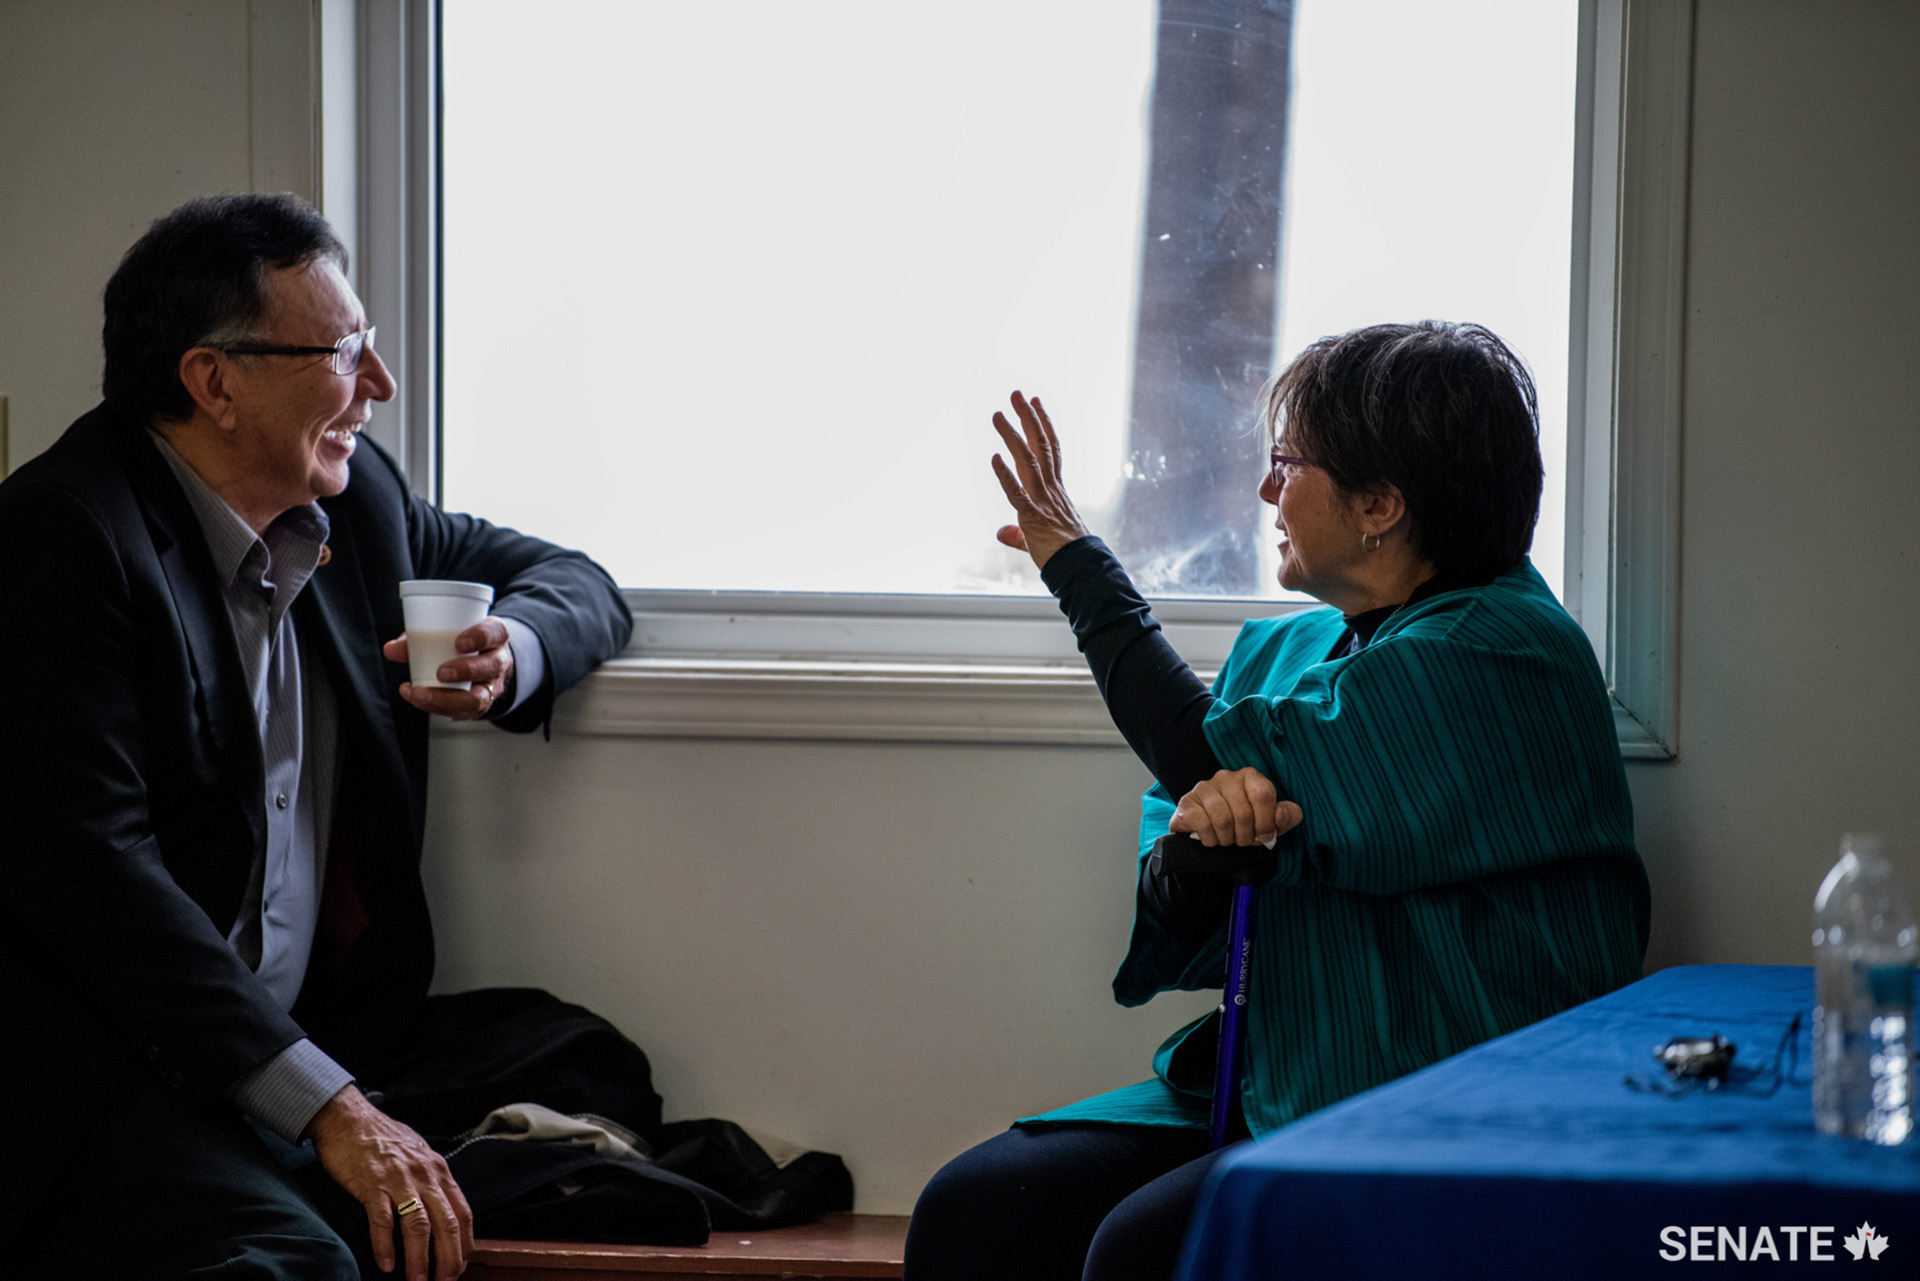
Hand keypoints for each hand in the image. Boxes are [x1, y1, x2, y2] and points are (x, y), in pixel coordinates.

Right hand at [306, 1085, 471, 1279]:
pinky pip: (382, 1221)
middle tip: (447, 1280)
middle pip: (445, 1222)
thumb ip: (431, 1178)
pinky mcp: (371, 1184)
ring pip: (417, 1226)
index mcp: (438, 1170)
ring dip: (419, 1258)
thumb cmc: (382, 1138)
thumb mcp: (418, 1154)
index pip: (462, 1211)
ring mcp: (398, 1179)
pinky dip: (385, 1246)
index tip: (462, 1263)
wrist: (348, 1118)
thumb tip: (442, 1205)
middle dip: (449, 1257)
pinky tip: (386, 1264)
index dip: (465, 1241)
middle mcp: (423, 1175)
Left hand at [384, 618, 513, 719]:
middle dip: (466, 670)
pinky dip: (435, 707)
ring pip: (479, 697)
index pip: (497, 633)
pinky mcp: (478, 706)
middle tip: (441, 673)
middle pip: (492, 666)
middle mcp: (498, 661)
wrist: (483, 663)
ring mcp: (491, 686)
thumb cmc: (461, 643)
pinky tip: (416, 698)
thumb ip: (420, 638)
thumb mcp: (446, 633)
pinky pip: (461, 712)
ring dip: (447, 699)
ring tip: (420, 694)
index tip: (459, 642)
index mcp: (494, 636)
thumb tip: (391, 649)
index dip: (481, 637)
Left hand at [990, 390, 1089, 569]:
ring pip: (1028, 460)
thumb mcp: (1036, 539)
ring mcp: (1043, 500)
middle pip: (1041, 445)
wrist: (1079, 569)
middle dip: (1028, 418)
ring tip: (998, 415)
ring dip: (1012, 436)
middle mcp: (1051, 489)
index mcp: (1055, 490)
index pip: (1051, 449)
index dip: (1043, 424)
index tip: (1035, 403)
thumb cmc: (1063, 553)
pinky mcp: (1032, 516)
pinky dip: (1005, 474)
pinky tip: (994, 458)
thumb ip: (1017, 533)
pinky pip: (1017, 492)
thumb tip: (1002, 533)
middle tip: (1017, 394)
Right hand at [1170, 767, 1303, 847]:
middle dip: (1246, 835)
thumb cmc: (1245, 825)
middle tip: (1242, 840)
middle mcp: (1226, 777)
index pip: (1263, 794)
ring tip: (1227, 839)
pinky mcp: (1187, 802)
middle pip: (1243, 812)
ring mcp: (1204, 788)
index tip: (1265, 836)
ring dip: (1228, 839)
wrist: (1210, 835)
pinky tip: (1211, 838)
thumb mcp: (1273, 823)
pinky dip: (1211, 839)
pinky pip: (1203, 824)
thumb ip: (1287, 816)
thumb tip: (1280, 815)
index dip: (1266, 822)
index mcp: (1249, 776)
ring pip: (1223, 819)